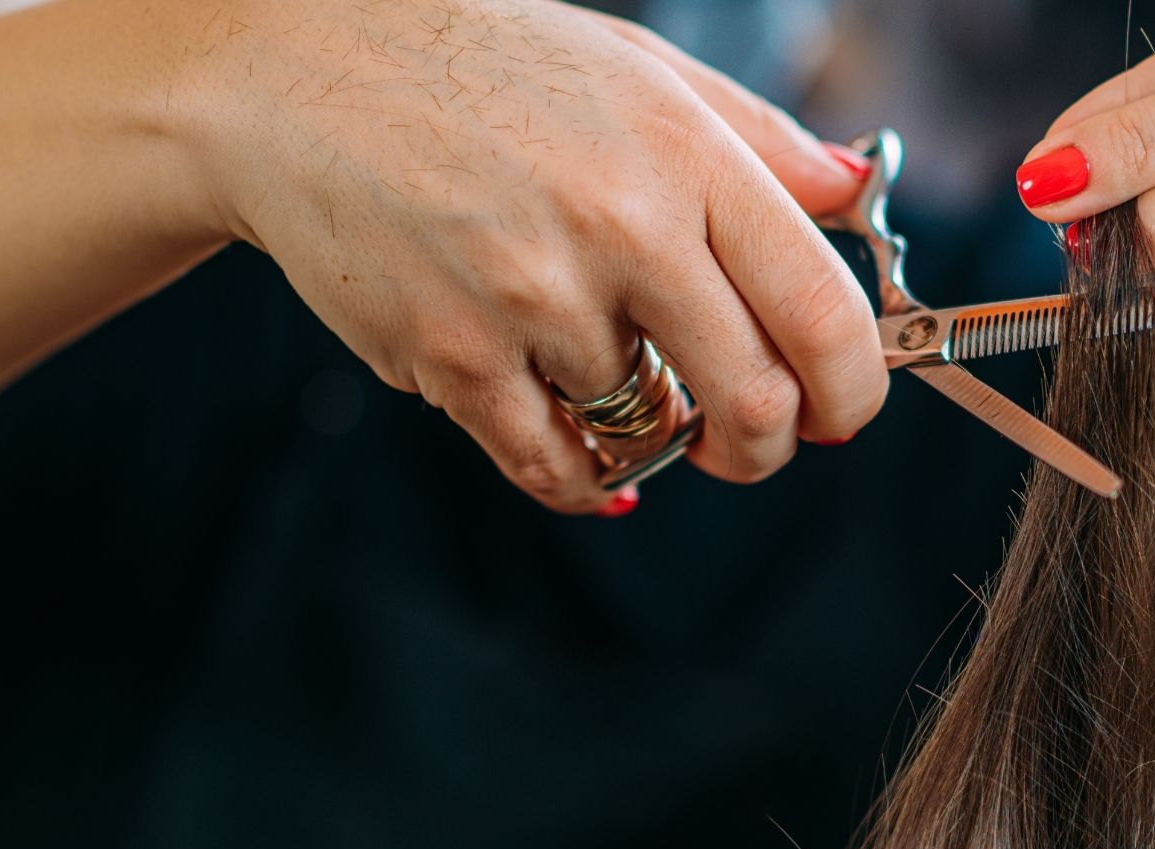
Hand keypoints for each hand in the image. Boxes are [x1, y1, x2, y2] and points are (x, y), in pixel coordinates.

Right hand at [180, 0, 884, 512]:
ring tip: (589, 349)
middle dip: (764, 446)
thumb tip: (856, 198)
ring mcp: (532, 299)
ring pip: (644, 430)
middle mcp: (621, 227)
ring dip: (636, 419)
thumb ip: (761, 142)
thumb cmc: (486, 70)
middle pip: (754, 402)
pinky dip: (578, 472)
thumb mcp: (641, 71)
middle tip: (745, 440)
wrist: (298, 72)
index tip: (839, 409)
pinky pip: (552, 467)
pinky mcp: (451, 357)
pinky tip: (572, 438)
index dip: (853, 388)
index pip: (822, 312)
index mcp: (687, 155)